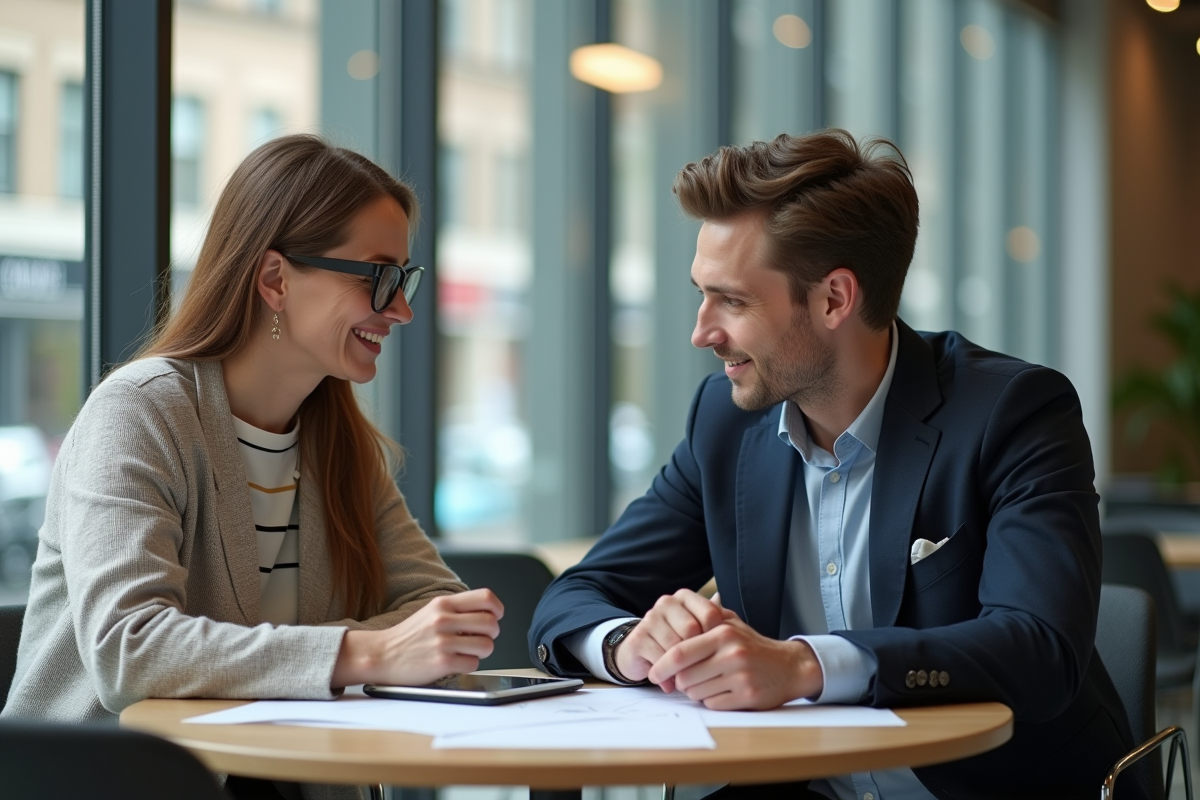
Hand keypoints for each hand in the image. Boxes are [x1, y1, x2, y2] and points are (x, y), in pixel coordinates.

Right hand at [331, 588, 502, 687]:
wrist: (381, 655)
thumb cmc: (409, 636)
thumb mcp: (432, 611)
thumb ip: (457, 609)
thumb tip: (488, 613)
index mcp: (443, 604)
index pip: (486, 597)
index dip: (497, 608)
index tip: (496, 617)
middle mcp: (443, 620)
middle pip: (491, 623)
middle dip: (492, 634)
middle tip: (482, 638)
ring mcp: (442, 641)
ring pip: (487, 645)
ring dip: (483, 651)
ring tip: (469, 651)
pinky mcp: (442, 662)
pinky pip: (474, 663)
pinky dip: (470, 665)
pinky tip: (457, 662)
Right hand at [614, 589, 724, 689]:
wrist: (640, 653)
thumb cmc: (678, 641)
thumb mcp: (699, 629)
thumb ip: (716, 621)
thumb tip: (730, 612)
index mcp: (684, 597)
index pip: (710, 614)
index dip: (716, 637)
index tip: (717, 653)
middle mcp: (666, 603)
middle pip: (692, 630)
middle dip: (698, 654)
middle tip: (701, 669)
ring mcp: (650, 619)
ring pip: (676, 647)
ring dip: (683, 669)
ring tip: (687, 679)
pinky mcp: (638, 638)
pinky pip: (660, 660)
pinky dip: (668, 677)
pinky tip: (671, 683)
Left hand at [646, 612, 822, 709]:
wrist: (790, 666)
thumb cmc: (753, 645)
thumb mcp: (730, 624)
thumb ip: (702, 620)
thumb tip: (669, 626)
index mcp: (723, 634)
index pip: (680, 652)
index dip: (661, 665)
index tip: (653, 673)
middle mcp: (732, 654)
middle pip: (685, 676)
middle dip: (680, 681)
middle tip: (686, 679)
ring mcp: (741, 677)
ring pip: (696, 693)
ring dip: (695, 692)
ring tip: (709, 682)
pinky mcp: (748, 697)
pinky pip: (713, 704)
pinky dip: (711, 701)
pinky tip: (722, 691)